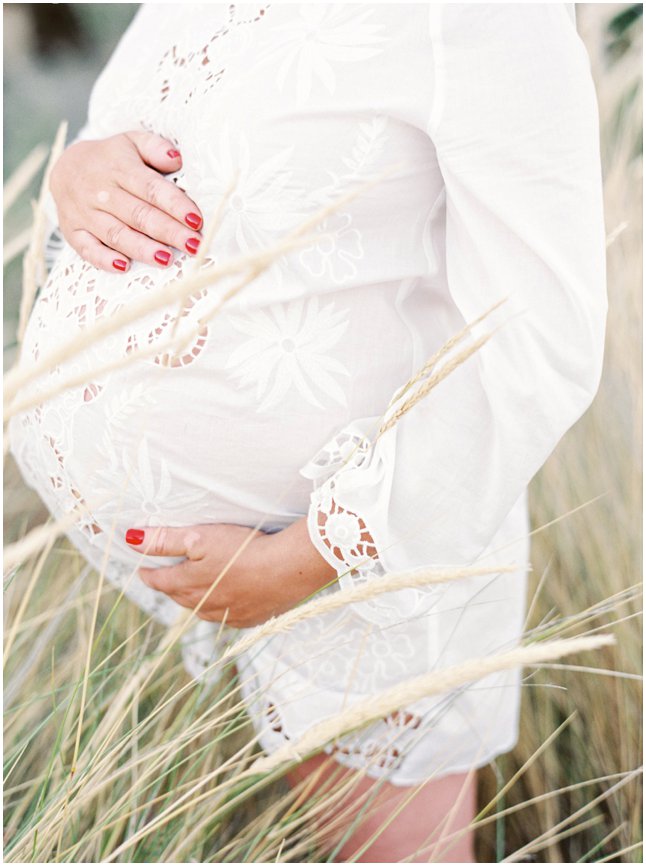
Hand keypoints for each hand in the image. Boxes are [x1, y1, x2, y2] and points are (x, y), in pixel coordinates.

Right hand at [49, 130, 203, 272]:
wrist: (64, 167)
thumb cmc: (111, 159)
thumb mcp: (131, 142)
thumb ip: (155, 147)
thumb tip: (176, 158)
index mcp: (120, 168)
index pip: (151, 188)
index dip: (175, 205)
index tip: (196, 220)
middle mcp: (101, 192)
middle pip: (138, 215)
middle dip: (168, 232)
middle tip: (193, 245)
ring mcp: (85, 213)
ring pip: (116, 234)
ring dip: (142, 249)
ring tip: (167, 259)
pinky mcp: (73, 231)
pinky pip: (86, 248)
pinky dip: (103, 259)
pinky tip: (123, 267)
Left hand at [125, 518, 337, 627]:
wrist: (287, 569)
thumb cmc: (243, 549)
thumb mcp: (199, 537)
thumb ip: (165, 540)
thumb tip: (131, 539)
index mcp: (187, 585)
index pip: (158, 582)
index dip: (148, 574)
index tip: (142, 568)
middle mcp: (203, 606)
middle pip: (178, 597)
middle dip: (171, 585)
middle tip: (168, 574)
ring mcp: (227, 615)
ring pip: (201, 608)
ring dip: (195, 598)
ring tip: (196, 586)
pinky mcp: (250, 619)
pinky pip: (227, 616)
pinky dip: (221, 606)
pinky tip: (228, 597)